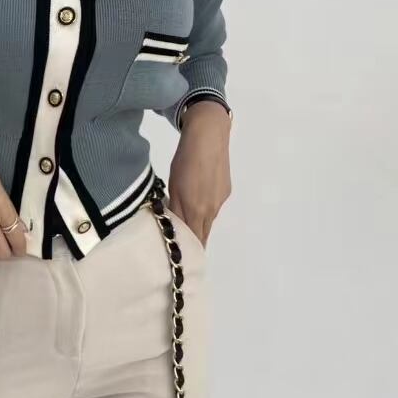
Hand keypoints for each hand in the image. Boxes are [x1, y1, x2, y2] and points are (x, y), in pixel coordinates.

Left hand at [167, 100, 231, 245]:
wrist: (208, 136)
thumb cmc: (185, 160)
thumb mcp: (173, 185)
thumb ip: (174, 209)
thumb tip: (173, 226)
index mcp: (196, 210)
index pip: (193, 240)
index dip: (189, 252)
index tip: (183, 262)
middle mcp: (211, 210)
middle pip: (203, 234)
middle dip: (195, 243)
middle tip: (184, 251)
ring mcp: (220, 200)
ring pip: (207, 220)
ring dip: (198, 224)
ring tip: (187, 224)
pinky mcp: (225, 190)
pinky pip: (213, 207)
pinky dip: (204, 209)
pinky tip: (197, 198)